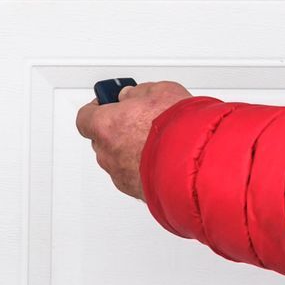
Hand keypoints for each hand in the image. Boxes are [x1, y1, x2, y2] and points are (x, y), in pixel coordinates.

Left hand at [75, 81, 192, 200]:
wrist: (198, 166)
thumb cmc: (178, 130)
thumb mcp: (160, 92)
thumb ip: (138, 93)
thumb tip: (131, 96)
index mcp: (105, 125)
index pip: (85, 117)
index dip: (97, 109)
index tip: (106, 103)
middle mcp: (108, 153)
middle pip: (102, 140)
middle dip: (118, 130)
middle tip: (138, 121)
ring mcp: (121, 175)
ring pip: (119, 160)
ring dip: (132, 151)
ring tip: (158, 141)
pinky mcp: (138, 192)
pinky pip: (135, 176)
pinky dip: (144, 168)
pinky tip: (164, 158)